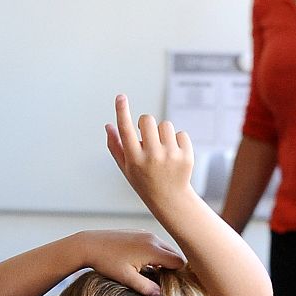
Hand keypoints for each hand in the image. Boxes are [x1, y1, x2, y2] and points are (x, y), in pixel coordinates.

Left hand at [67, 229, 186, 295]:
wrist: (88, 244)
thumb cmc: (106, 262)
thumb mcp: (126, 278)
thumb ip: (146, 288)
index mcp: (152, 249)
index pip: (179, 262)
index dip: (178, 275)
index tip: (171, 285)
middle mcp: (153, 238)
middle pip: (175, 254)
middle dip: (173, 269)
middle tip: (165, 283)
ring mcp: (146, 233)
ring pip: (166, 249)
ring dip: (165, 261)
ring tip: (154, 274)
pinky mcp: (140, 232)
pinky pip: (156, 244)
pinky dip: (156, 254)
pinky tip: (146, 264)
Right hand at [105, 95, 194, 211]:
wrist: (170, 199)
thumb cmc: (144, 181)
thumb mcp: (126, 167)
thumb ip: (115, 146)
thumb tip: (109, 125)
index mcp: (134, 159)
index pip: (126, 130)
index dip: (122, 111)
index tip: (120, 97)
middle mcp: (152, 156)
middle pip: (148, 120)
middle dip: (146, 124)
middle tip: (148, 137)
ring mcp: (170, 156)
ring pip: (165, 125)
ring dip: (163, 133)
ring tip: (162, 149)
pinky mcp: (186, 155)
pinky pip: (180, 133)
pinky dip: (177, 141)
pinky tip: (174, 155)